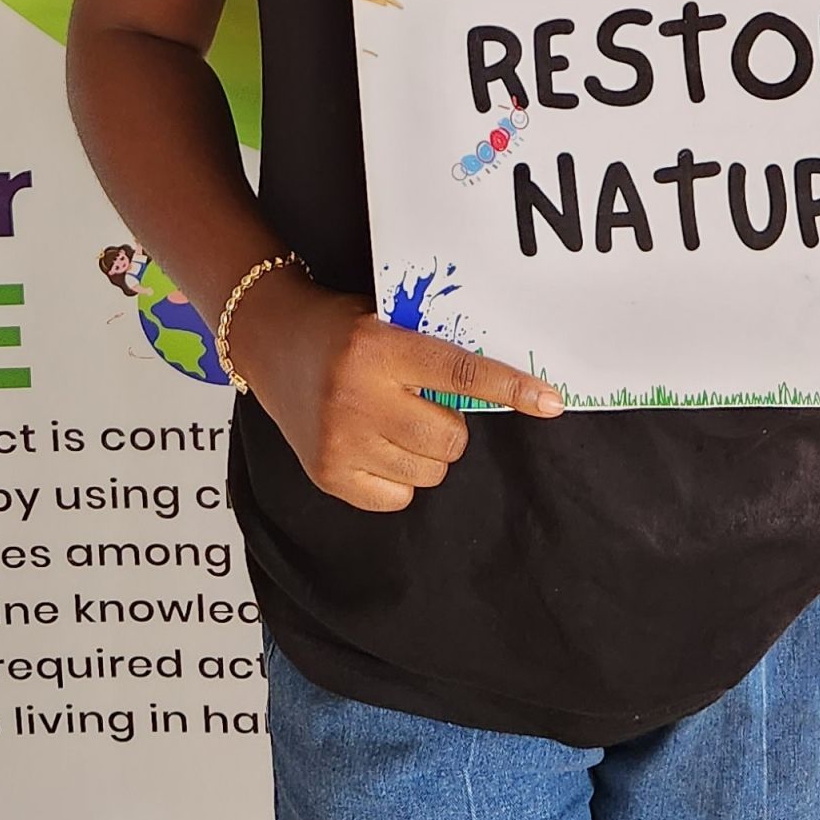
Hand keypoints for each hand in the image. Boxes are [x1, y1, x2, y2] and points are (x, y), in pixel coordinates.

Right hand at [228, 269, 562, 511]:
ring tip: (391, 420)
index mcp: (377, 347)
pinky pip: (398, 497)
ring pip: (429, 472)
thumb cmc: (341, 328)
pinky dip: (397, 477)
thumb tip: (503, 391)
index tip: (551, 401)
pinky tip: (373, 444)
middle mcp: (357, 395)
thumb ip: (433, 354)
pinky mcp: (328, 474)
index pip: (458, 372)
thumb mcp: (386, 322)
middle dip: (447, 424)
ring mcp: (340, 440)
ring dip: (423, 452)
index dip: (509, 388)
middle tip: (419, 402)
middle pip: (449, 438)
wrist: (269, 340)